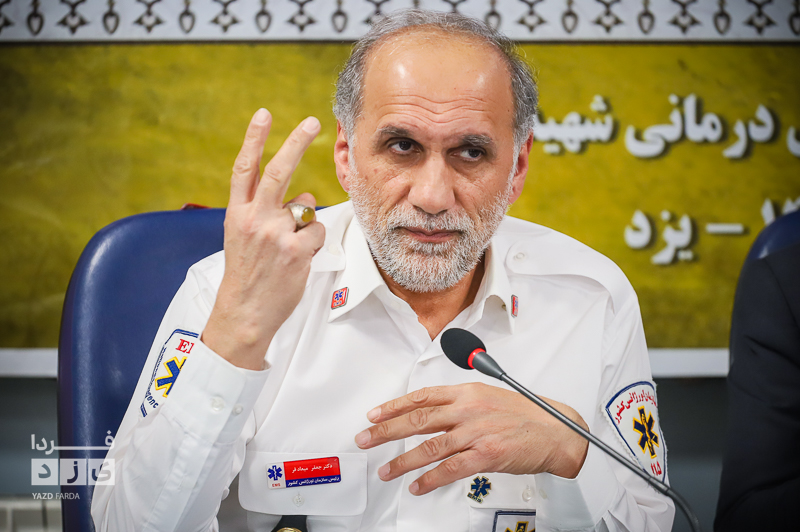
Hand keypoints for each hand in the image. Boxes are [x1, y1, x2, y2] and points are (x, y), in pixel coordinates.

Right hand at [202, 109, 324, 369]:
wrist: (244, 312)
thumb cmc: (246, 274)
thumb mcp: (242, 237)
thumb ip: (265, 211)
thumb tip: (303, 196)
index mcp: (237, 213)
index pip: (244, 168)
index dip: (254, 139)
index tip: (264, 115)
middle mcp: (255, 219)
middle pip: (278, 172)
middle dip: (295, 143)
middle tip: (311, 122)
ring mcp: (276, 235)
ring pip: (306, 208)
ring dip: (305, 224)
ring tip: (288, 249)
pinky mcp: (296, 251)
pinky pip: (318, 231)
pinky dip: (314, 242)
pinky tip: (299, 258)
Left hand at [354, 383, 588, 494]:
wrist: (556, 431)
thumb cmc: (526, 415)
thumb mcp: (490, 397)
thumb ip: (462, 403)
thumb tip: (435, 410)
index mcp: (467, 392)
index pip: (423, 396)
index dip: (394, 406)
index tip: (374, 414)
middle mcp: (468, 409)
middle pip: (418, 419)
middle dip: (386, 431)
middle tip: (365, 440)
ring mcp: (476, 432)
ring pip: (429, 446)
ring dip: (403, 461)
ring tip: (386, 471)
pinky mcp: (486, 455)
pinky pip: (450, 469)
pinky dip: (430, 479)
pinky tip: (417, 486)